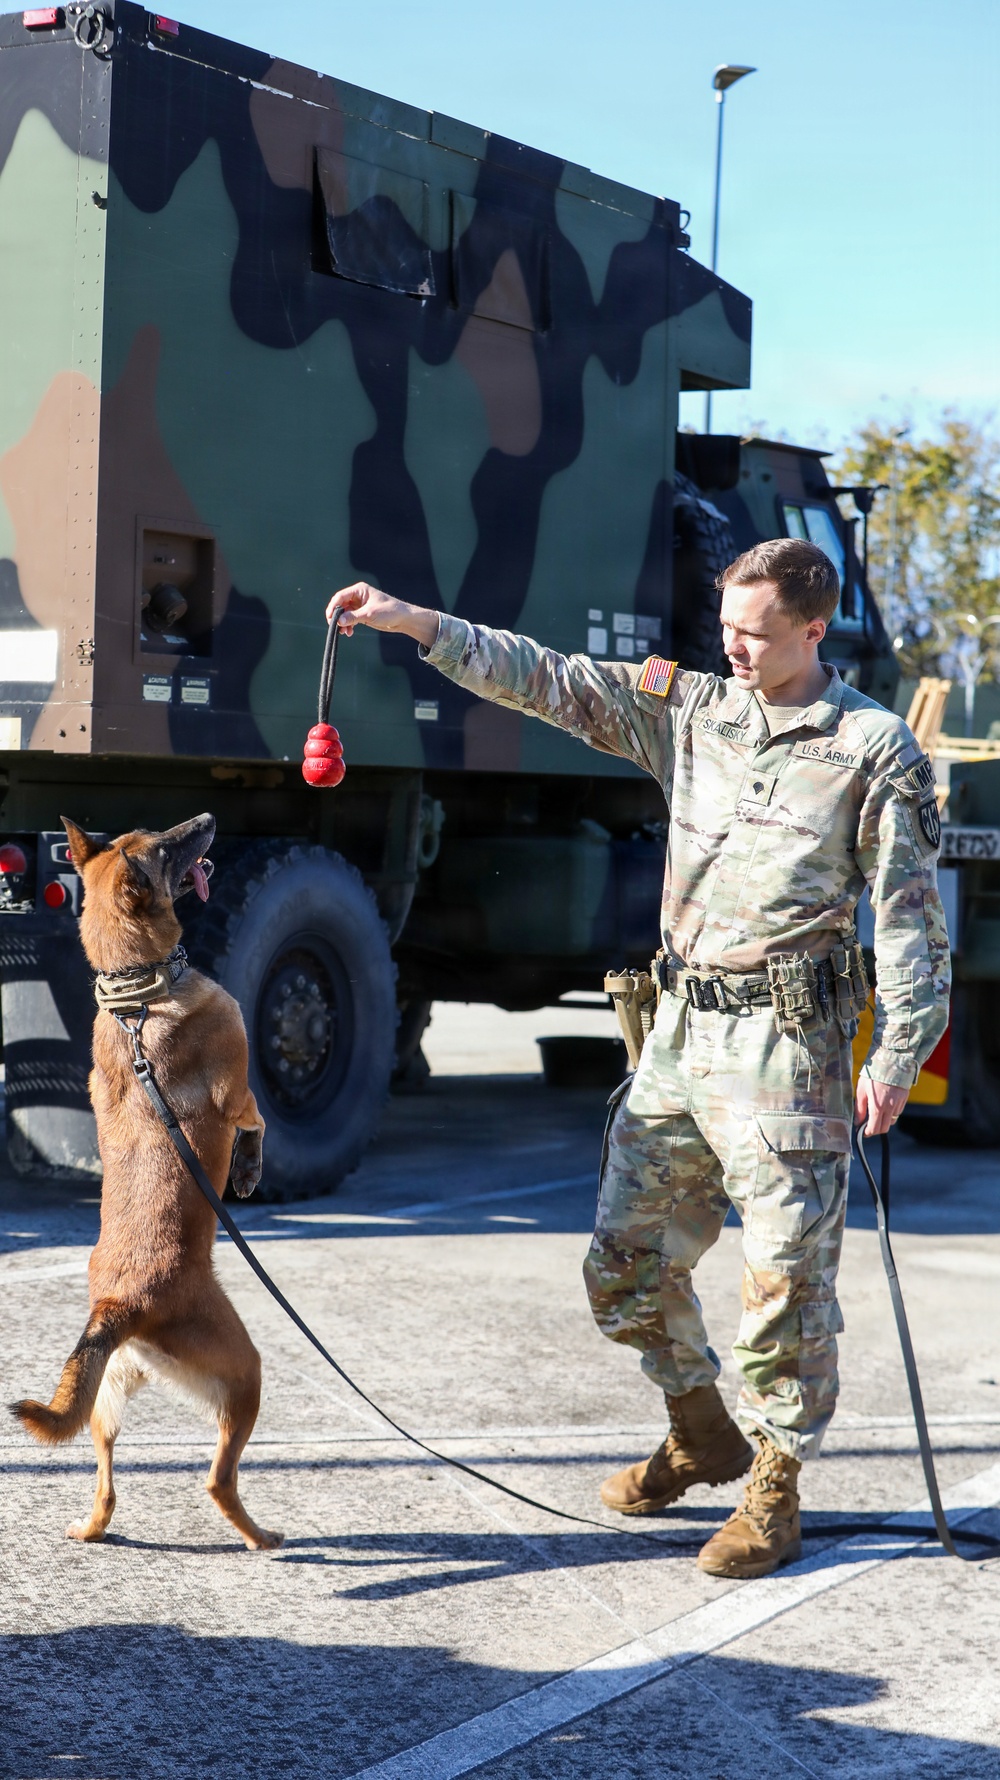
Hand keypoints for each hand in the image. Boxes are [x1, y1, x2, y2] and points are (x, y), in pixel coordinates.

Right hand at [325, 582, 439, 648]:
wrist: (403, 619)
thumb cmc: (389, 611)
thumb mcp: (370, 614)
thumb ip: (353, 617)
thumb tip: (339, 621)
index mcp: (359, 590)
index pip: (340, 596)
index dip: (333, 607)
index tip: (330, 618)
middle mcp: (358, 596)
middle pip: (340, 605)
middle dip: (337, 616)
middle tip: (335, 627)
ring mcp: (359, 605)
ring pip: (344, 613)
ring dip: (342, 623)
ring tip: (344, 633)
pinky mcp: (362, 614)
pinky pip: (350, 619)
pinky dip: (348, 625)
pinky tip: (349, 633)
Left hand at [854, 1073, 908, 1135]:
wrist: (891, 1062)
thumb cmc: (873, 1075)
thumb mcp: (861, 1090)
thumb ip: (859, 1108)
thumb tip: (857, 1122)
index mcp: (877, 1107)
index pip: (874, 1129)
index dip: (867, 1133)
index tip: (863, 1131)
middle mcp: (890, 1108)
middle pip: (884, 1128)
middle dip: (876, 1129)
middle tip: (868, 1123)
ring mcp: (898, 1104)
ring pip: (892, 1120)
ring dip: (884, 1120)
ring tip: (877, 1110)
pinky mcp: (904, 1099)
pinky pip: (897, 1111)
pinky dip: (891, 1112)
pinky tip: (885, 1103)